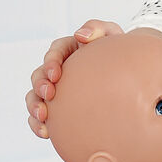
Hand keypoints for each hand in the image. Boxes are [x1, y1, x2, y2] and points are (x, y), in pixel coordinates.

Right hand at [26, 20, 121, 136]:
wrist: (127, 75)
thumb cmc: (116, 52)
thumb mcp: (111, 34)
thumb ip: (98, 28)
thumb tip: (80, 35)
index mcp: (69, 50)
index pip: (55, 51)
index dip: (51, 61)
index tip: (56, 73)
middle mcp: (58, 70)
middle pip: (39, 75)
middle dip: (39, 84)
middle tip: (48, 93)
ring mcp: (55, 90)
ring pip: (34, 96)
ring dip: (34, 105)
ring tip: (42, 115)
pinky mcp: (56, 108)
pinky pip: (39, 117)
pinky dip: (37, 124)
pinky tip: (45, 133)